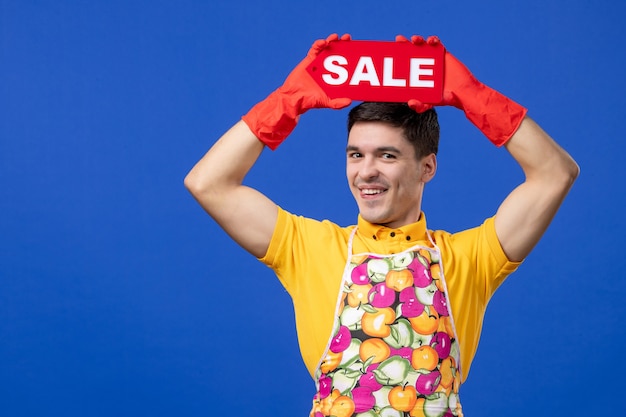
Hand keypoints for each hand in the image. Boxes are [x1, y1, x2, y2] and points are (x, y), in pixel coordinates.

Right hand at [242, 34, 352, 149]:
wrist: (293, 98)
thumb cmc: (309, 101)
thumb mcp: (326, 102)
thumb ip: (337, 103)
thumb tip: (349, 101)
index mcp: (334, 77)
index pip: (345, 64)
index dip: (351, 56)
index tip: (356, 50)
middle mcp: (328, 68)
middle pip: (338, 53)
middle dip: (343, 44)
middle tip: (347, 38)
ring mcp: (319, 63)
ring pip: (327, 49)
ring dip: (332, 41)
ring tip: (335, 37)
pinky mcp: (309, 60)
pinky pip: (315, 49)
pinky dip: (319, 44)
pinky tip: (323, 43)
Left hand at [397, 35, 526, 146]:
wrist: (463, 92)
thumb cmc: (446, 99)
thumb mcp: (431, 103)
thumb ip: (420, 106)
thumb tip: (410, 102)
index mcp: (415, 75)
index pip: (403, 64)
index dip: (397, 57)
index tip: (391, 52)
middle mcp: (421, 65)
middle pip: (409, 52)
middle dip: (403, 45)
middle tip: (398, 40)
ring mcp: (432, 59)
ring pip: (421, 45)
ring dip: (417, 40)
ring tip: (415, 40)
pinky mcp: (442, 54)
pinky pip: (436, 43)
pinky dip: (432, 39)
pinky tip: (431, 41)